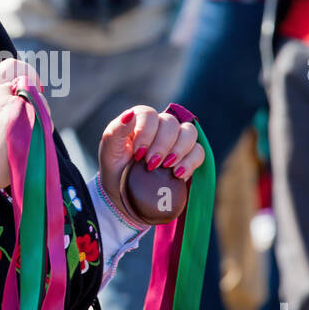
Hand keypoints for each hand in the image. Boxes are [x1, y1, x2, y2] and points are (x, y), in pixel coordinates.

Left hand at [98, 106, 203, 221]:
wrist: (125, 195)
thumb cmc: (115, 168)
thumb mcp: (109, 151)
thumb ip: (116, 130)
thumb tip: (129, 115)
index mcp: (141, 120)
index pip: (150, 114)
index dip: (146, 133)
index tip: (138, 154)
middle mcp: (161, 126)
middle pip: (171, 123)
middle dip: (162, 145)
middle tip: (150, 164)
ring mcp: (177, 140)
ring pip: (189, 133)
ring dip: (179, 150)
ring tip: (166, 167)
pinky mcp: (188, 157)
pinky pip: (198, 152)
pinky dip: (190, 163)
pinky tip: (178, 175)